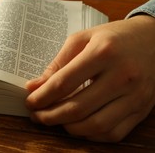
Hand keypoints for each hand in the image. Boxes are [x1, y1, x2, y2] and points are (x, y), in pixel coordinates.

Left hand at [25, 15, 154, 141]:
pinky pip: (114, 133)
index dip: (42, 96)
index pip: (64, 83)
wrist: (153, 40)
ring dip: (68, 128)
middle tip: (36, 116)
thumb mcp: (82, 39)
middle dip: (50, 116)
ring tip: (54, 120)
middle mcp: (122, 75)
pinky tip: (77, 126)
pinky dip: (90, 134)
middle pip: (78, 108)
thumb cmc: (113, 37)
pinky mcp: (142, 109)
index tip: (30, 102)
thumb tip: (35, 87)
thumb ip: (58, 63)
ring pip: (95, 125)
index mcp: (103, 52)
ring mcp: (135, 95)